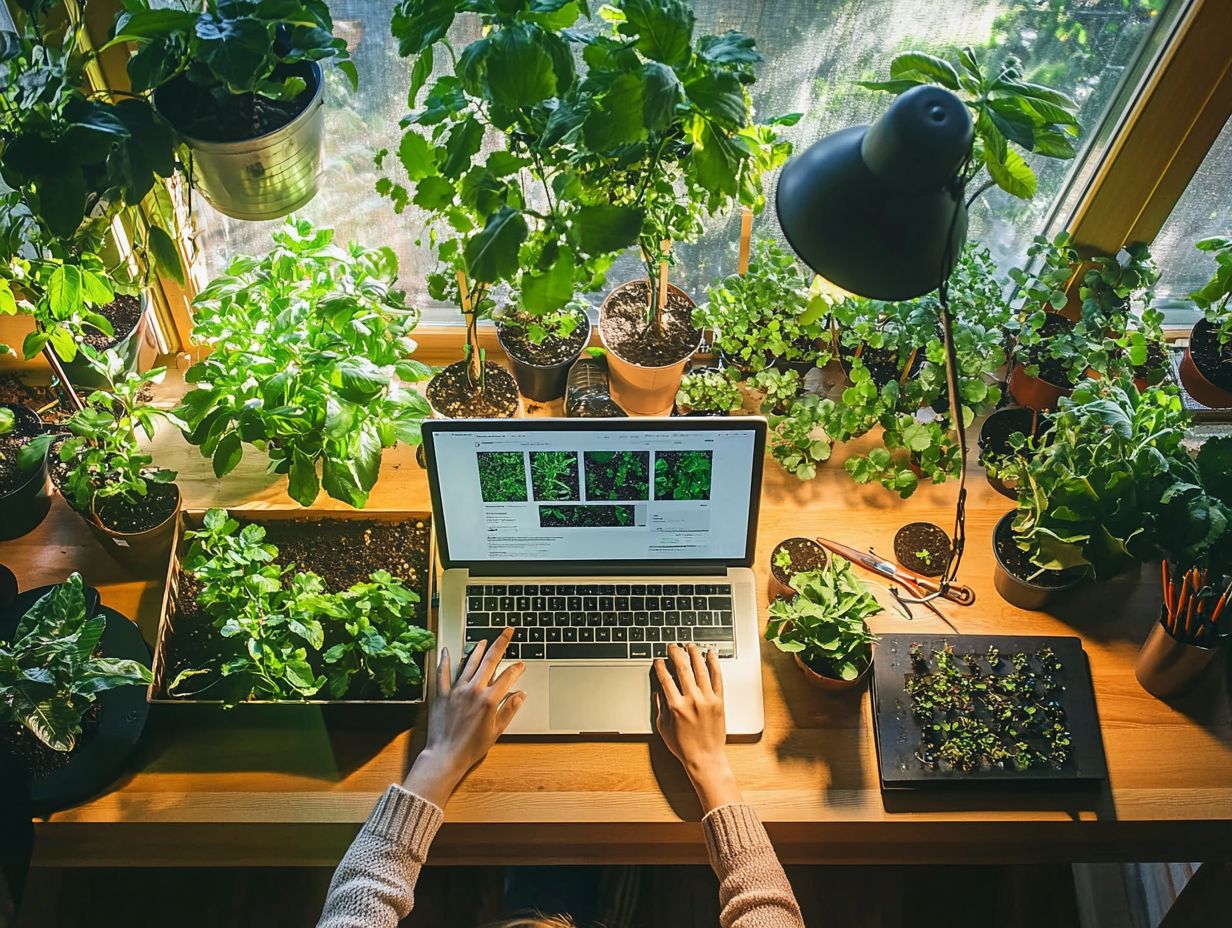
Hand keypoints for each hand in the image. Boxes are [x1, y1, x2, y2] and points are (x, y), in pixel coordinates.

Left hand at [403, 628, 525, 807]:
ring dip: (477, 649)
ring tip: (483, 640)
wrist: (446, 755)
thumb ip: (509, 710)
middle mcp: (473, 690)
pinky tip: (446, 650)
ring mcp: (456, 690)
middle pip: (490, 661)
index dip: (516, 669)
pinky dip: (445, 661)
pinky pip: (442, 674)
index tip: (521, 665)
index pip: (507, 677)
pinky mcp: (441, 694)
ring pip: (469, 663)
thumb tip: (520, 695)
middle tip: (507, 632)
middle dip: (500, 644)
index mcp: (488, 699)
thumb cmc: (471, 747)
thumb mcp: (496, 730)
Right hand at [653, 643, 741, 812]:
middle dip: (676, 653)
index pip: (665, 679)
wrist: (705, 758)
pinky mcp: (719, 702)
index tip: (658, 660)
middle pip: (683, 669)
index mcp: (675, 707)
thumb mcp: (663, 728)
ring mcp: (707, 700)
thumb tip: (657, 690)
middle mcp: (692, 700)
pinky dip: (714, 664)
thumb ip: (659, 707)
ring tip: (690, 645)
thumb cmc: (683, 746)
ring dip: (694, 654)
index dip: (660, 666)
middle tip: (672, 646)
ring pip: (700, 669)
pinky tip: (711, 654)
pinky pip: (717, 678)